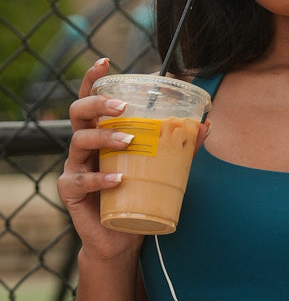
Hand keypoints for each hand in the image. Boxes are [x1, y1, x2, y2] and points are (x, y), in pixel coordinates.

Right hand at [58, 59, 209, 258]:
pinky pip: (81, 181)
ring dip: (105, 137)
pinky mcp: (70, 191)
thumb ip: (177, 148)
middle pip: (79, 112)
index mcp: (100, 133)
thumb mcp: (157, 169)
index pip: (91, 99)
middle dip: (98, 103)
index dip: (93, 79)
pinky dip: (100, 179)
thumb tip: (206, 126)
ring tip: (129, 141)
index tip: (106, 62)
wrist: (119, 239)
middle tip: (123, 107)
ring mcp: (74, 167)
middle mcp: (83, 146)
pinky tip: (119, 180)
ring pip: (79, 141)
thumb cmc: (135, 197)